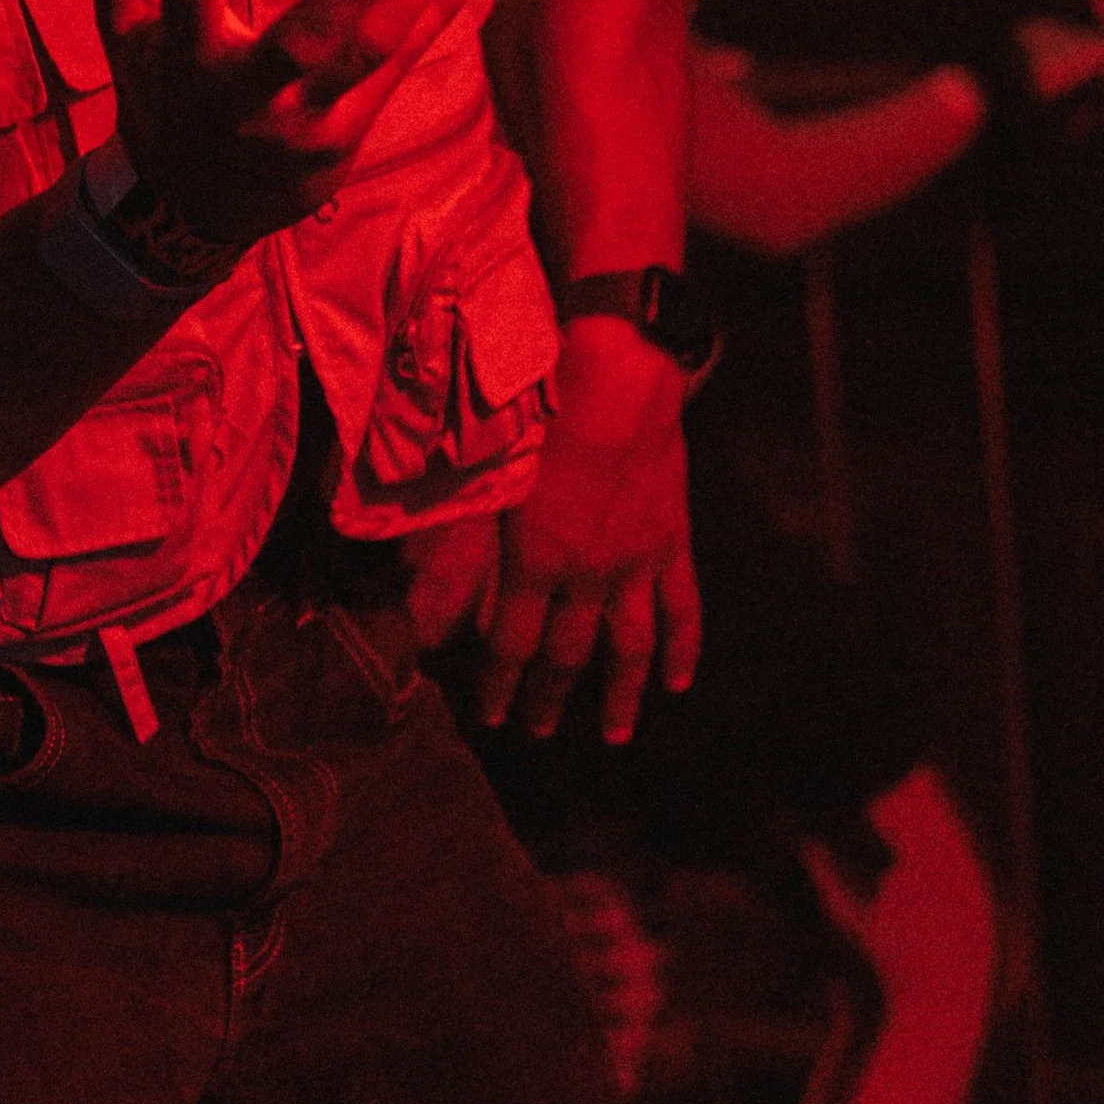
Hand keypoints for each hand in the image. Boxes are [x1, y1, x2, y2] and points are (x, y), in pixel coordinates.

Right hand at [82, 0, 489, 249]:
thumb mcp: (128, 35)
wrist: (186, 212)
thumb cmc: (161, 99)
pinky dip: (435, 15)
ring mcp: (299, 123)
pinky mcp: (344, 137)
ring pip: (366, 57)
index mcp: (184, 57)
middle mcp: (243, 95)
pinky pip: (397, 68)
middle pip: (300, 44)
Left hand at [477, 318, 698, 740]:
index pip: (510, 645)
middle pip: (567, 656)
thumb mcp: (483, 479)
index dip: (496, 686)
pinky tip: (679, 685)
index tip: (486, 718)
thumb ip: (452, 553)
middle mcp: (587, 574)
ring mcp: (636, 562)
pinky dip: (684, 649)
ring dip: (620, 696)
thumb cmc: (539, 407)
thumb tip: (419, 612)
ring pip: (630, 648)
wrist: (619, 368)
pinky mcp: (672, 539)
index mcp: (534, 561)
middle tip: (535, 732)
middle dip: (547, 699)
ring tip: (612, 735)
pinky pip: (683, 608)